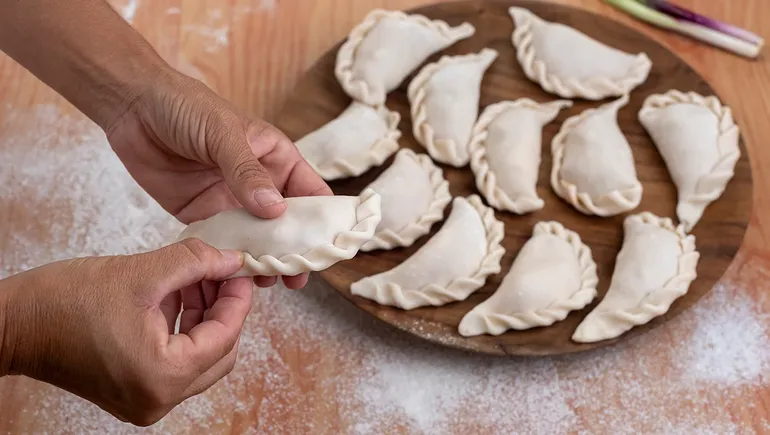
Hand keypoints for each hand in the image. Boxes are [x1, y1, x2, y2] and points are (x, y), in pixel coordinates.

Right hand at [0, 239, 251, 425]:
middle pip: (219, 353)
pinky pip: (175, 361)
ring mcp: (145, 399)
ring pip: (199, 357)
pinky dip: (182, 328)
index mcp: (162, 376)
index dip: (237, 298)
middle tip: (221, 272)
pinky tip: (176, 294)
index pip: (225, 336)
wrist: (10, 323)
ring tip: (195, 276)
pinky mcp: (133, 391)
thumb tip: (231, 260)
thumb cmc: (62, 302)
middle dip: (224, 309)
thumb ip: (195, 263)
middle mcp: (158, 398)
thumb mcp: (140, 273)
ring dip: (204, 315)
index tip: (240, 269)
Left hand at [106, 71, 331, 288]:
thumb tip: (275, 211)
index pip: (310, 193)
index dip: (323, 220)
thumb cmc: (185, 106)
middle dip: (295, 250)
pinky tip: (236, 277)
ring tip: (269, 282)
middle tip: (298, 278)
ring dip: (264, 260)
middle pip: (286, 224)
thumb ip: (247, 172)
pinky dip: (230, 259)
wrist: (132, 107)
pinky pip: (222, 241)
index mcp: (276, 158)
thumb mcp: (223, 133)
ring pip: (256, 239)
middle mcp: (259, 183)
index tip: (328, 248)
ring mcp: (231, 201)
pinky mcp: (202, 215)